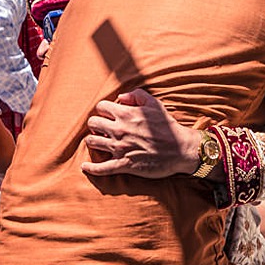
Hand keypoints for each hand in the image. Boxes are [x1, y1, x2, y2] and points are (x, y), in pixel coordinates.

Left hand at [79, 89, 205, 178]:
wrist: (180, 149)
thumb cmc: (168, 127)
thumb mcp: (155, 104)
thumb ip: (137, 95)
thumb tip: (121, 97)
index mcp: (126, 114)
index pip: (101, 107)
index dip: (103, 110)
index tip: (108, 116)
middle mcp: (120, 130)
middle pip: (92, 123)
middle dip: (95, 125)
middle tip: (101, 129)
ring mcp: (120, 148)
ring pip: (92, 142)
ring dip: (93, 142)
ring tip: (98, 143)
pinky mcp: (124, 164)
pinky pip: (101, 168)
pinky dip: (91, 168)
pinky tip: (84, 167)